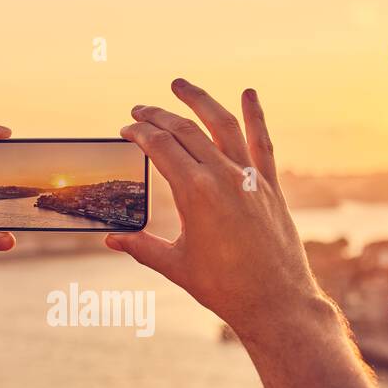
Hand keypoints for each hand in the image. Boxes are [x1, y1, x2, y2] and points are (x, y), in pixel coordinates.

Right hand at [110, 79, 380, 387]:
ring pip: (222, 125)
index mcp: (195, 193)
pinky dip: (255, 117)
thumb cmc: (224, 289)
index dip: (140, 134)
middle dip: (159, 116)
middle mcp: (224, 177)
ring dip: (200, 100)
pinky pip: (262, 143)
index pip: (161, 147)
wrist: (276, 302)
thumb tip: (111, 240)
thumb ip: (142, 247)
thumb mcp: (176, 266)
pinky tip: (249, 94)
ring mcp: (251, 178)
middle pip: (186, 131)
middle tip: (140, 110)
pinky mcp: (271, 187)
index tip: (127, 129)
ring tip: (180, 84)